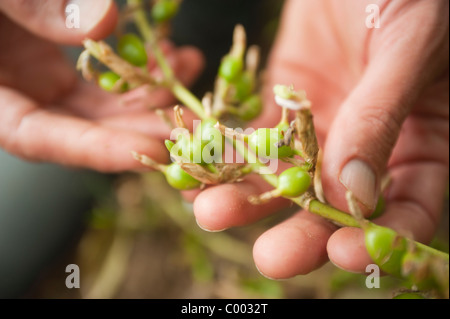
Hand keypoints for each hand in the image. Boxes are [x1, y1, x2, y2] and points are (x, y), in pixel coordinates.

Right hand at [0, 0, 202, 171]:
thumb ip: (28, 3)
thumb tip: (104, 22)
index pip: (37, 137)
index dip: (95, 149)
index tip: (151, 151)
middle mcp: (16, 95)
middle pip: (83, 129)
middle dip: (141, 128)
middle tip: (194, 127)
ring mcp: (40, 81)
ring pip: (102, 104)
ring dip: (151, 96)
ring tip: (190, 70)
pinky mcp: (60, 64)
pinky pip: (105, 77)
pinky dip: (140, 70)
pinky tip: (171, 55)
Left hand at [192, 0, 448, 278]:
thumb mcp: (407, 46)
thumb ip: (381, 117)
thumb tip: (355, 192)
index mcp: (420, 139)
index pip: (408, 206)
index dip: (380, 238)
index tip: (345, 254)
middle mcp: (366, 142)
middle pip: (334, 205)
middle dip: (301, 235)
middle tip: (271, 259)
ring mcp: (319, 126)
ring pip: (283, 177)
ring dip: (249, 199)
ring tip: (213, 213)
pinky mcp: (280, 103)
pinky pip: (250, 137)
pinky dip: (225, 154)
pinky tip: (199, 172)